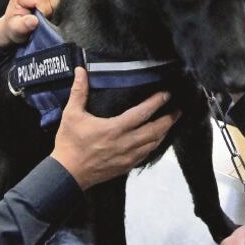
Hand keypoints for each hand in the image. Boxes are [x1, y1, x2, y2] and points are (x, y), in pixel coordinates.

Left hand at [0, 0, 64, 48]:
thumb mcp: (17, 30)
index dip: (46, 11)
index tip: (42, 20)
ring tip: (52, 9)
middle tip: (48, 16)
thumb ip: (23, 26)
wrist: (17, 24)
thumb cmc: (17, 27)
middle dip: (54, 6)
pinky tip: (57, 2)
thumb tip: (33, 21)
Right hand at [53, 69, 178, 189]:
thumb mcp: (71, 115)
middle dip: (169, 119)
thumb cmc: (69, 143)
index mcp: (114, 129)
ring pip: (153, 144)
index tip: (166, 94)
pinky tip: (157, 140)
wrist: (67, 174)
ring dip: (164, 132)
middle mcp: (125, 144)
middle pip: (155, 130)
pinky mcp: (126, 167)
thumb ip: (79, 91)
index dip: (156, 103)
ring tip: (171, 122)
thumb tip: (80, 70)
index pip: (142, 113)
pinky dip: (154, 146)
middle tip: (178, 109)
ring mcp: (127, 157)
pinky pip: (146, 155)